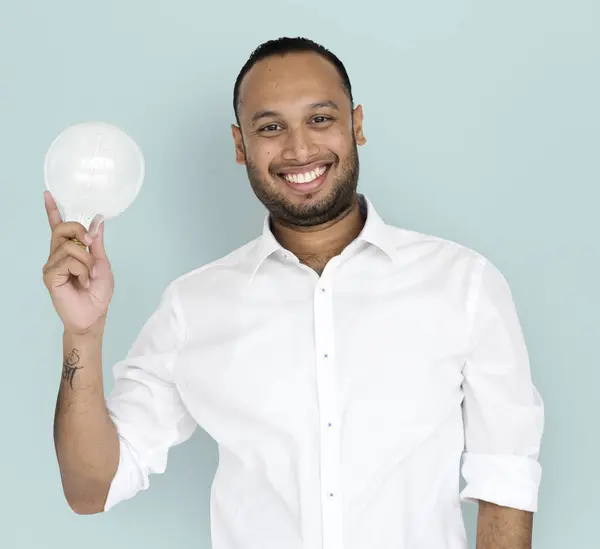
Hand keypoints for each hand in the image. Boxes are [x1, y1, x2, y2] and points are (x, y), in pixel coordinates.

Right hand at [42, 191, 114, 334]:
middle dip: (79, 231)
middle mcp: (58, 254)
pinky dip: (81, 270)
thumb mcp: (102, 262)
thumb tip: (98, 221)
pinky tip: (82, 282)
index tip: (48, 194)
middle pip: (62, 228)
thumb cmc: (98, 292)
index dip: (52, 210)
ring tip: (89, 276)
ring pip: (69, 246)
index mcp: (70, 250)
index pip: (58, 226)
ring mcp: (52, 264)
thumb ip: (96, 243)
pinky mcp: (50, 275)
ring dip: (87, 260)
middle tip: (91, 243)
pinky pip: (67, 261)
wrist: (95, 314)